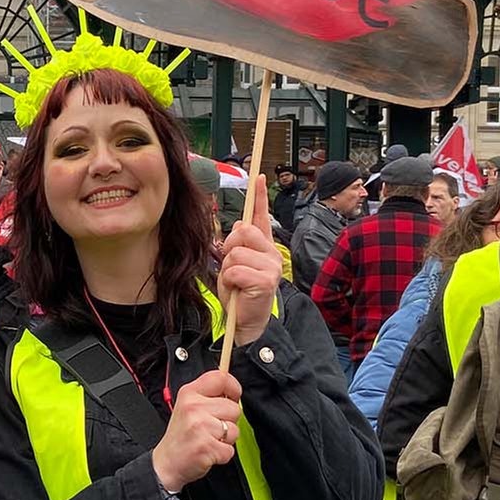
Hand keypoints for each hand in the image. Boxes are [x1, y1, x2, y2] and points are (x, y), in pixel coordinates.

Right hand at [151, 370, 242, 491]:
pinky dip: (222, 454)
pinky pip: (230, 449)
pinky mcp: (206, 446)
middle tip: (212, 427)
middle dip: (229, 420)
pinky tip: (208, 451)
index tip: (232, 396)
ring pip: (234, 429)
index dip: (233, 387)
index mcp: (189, 393)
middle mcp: (193, 407)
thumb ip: (207, 396)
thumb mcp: (187, 406)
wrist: (166, 463)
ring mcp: (200, 427)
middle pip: (233, 407)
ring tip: (209, 439)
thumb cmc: (180, 435)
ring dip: (226, 439)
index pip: (220, 378)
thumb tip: (232, 391)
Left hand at [218, 175, 280, 346]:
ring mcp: (271, 266)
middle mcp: (271, 253)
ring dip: (228, 269)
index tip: (258, 176)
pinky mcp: (266, 280)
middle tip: (233, 270)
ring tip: (236, 283)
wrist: (246, 323)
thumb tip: (239, 226)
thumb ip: (238, 246)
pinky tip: (238, 291)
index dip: (259, 196)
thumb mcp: (235, 265)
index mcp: (263, 247)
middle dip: (229, 249)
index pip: (260, 216)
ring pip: (235, 252)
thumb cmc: (239, 294)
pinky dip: (230, 281)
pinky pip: (235, 270)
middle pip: (242, 232)